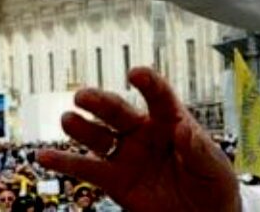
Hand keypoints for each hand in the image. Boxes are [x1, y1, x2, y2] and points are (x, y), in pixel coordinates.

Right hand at [37, 67, 238, 211]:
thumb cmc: (213, 185)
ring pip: (98, 136)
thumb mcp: (215, 169)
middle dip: (101, 103)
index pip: (159, 97)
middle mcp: (144, 133)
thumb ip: (199, 150)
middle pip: (119, 112)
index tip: (136, 74)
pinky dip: (65, 163)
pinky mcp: (115, 180)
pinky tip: (44, 156)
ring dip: (81, 127)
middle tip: (84, 96)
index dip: (148, 84)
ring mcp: (127, 155)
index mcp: (172, 122)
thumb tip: (185, 129)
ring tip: (68, 119)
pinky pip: (87, 170)